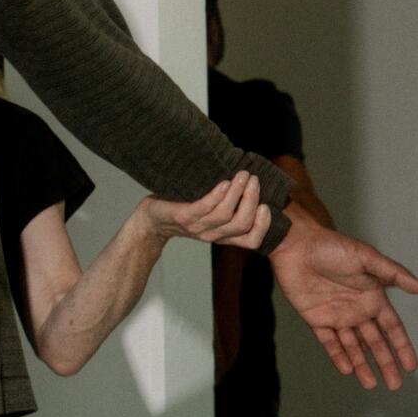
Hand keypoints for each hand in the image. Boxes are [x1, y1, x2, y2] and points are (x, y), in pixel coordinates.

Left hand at [138, 173, 271, 247]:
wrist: (150, 220)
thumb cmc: (183, 210)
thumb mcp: (209, 213)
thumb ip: (228, 206)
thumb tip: (250, 183)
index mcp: (222, 236)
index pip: (251, 241)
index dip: (263, 226)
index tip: (267, 206)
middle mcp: (212, 235)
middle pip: (242, 223)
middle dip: (251, 200)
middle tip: (254, 179)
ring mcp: (198, 227)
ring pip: (226, 214)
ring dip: (238, 192)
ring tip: (243, 175)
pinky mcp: (183, 217)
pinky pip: (205, 207)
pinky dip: (218, 195)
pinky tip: (224, 182)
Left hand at [270, 207, 417, 389]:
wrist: (294, 244)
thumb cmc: (331, 246)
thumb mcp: (367, 258)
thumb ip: (394, 274)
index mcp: (372, 297)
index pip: (392, 328)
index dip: (402, 346)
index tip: (411, 366)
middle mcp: (356, 309)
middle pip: (375, 342)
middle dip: (385, 363)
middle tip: (394, 384)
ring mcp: (336, 315)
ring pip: (352, 346)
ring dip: (361, 364)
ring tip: (370, 384)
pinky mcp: (315, 317)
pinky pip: (328, 341)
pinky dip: (337, 355)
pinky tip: (346, 369)